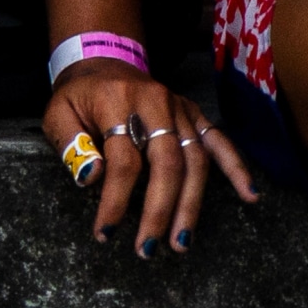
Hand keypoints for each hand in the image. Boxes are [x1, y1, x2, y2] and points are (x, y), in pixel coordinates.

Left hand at [44, 57, 256, 255]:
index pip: (123, 159)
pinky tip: (250, 194)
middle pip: (167, 161)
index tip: (106, 233)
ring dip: (191, 203)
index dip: (115, 200)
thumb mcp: (58, 114)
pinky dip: (236, 167)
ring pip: (195, 158)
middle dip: (160, 209)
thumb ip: (70, 144)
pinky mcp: (193, 113)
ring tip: (181, 242)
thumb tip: (91, 177)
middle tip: (148, 247)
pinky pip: (219, 140)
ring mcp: (179, 107)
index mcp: (118, 101)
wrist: (102, 61)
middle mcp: (155, 102)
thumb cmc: (79, 97)